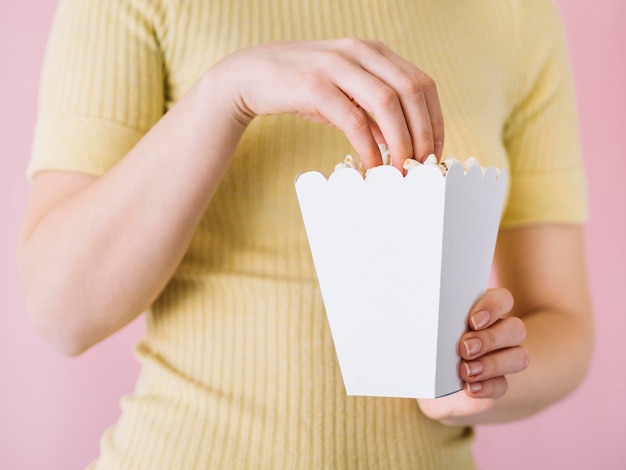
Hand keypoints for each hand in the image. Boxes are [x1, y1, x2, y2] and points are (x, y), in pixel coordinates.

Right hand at [210, 38, 443, 168]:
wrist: (252, 76)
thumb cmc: (302, 87)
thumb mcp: (344, 92)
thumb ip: (373, 110)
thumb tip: (400, 141)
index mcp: (373, 51)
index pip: (421, 83)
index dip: (435, 119)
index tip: (435, 151)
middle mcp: (360, 52)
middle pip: (411, 92)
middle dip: (423, 133)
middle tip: (421, 165)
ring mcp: (337, 66)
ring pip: (387, 103)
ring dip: (401, 141)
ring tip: (400, 169)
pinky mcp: (315, 86)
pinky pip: (354, 120)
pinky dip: (369, 146)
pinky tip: (372, 165)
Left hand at [418, 288, 528, 425]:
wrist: (426, 382)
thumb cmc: (426, 345)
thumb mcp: (425, 330)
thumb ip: (430, 318)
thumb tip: (418, 312)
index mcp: (483, 310)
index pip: (502, 299)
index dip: (493, 307)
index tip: (472, 320)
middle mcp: (499, 332)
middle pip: (515, 328)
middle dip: (490, 339)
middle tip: (464, 348)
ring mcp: (502, 359)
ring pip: (519, 357)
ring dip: (492, 364)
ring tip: (465, 371)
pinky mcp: (496, 384)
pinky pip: (502, 385)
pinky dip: (486, 387)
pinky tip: (468, 388)